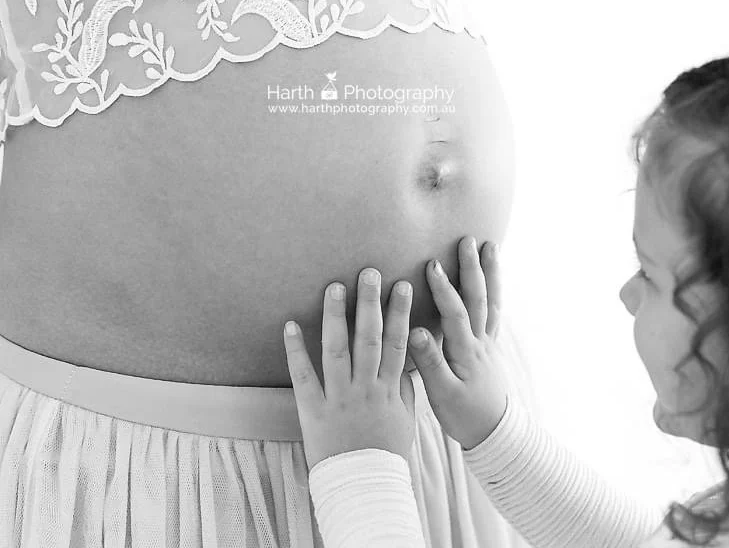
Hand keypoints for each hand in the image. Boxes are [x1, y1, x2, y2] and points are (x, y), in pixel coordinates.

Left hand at [282, 268, 416, 470]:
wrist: (364, 485)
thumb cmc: (387, 453)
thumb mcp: (405, 417)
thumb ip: (404, 386)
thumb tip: (408, 358)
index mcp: (389, 388)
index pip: (398, 341)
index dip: (400, 312)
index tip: (402, 285)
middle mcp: (366, 387)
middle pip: (369, 337)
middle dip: (370, 302)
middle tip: (369, 272)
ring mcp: (339, 397)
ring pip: (337, 349)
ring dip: (335, 316)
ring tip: (334, 287)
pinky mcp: (313, 409)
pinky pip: (303, 375)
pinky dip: (296, 350)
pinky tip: (291, 325)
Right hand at [407, 236, 509, 450]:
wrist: (495, 434)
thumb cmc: (465, 416)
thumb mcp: (442, 394)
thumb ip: (429, 362)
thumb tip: (416, 331)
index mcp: (466, 352)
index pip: (456, 313)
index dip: (444, 289)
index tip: (432, 265)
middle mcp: (480, 342)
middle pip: (479, 298)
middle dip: (472, 269)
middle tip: (468, 241)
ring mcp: (488, 343)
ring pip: (491, 301)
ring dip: (490, 273)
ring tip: (490, 247)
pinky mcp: (490, 348)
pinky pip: (494, 312)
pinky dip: (494, 292)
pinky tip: (491, 280)